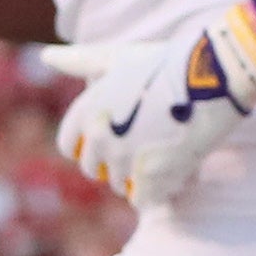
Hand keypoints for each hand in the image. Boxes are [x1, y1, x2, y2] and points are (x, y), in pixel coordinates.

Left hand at [48, 4, 255, 207]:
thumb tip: (46, 56)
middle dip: (113, 160)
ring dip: (137, 175)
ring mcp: (124, 161)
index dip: (87, 143)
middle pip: (94, 169)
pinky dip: (157, 191)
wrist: (209, 77)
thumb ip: (79, 61)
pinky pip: (143, 200)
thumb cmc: (162, 63)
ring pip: (120, 185)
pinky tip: (172, 172)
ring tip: (160, 153)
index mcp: (85, 112)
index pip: (68, 146)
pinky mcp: (151, 179)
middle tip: (140, 144)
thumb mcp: (117, 57)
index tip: (110, 136)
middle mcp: (99, 140)